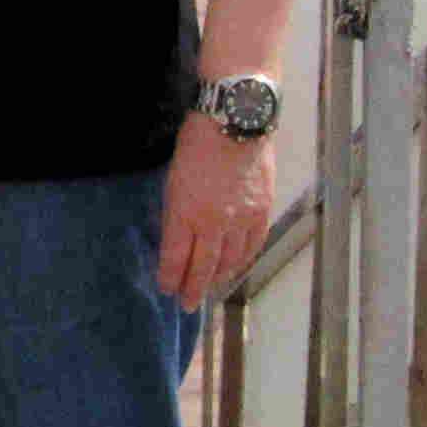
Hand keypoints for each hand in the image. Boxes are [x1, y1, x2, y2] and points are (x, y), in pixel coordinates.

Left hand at [159, 110, 275, 305]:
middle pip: (202, 266)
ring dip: (218, 278)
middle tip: (186, 304)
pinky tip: (235, 268)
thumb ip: (175, 212)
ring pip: (229, 261)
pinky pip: (252, 246)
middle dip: (192, 289)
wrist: (236, 122)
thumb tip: (176, 238)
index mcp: (185, 212)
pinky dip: (242, 261)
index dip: (170, 277)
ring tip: (209, 289)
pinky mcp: (261, 212)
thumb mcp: (173, 179)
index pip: (175, 257)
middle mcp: (213, 222)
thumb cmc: (196, 144)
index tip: (166, 289)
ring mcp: (240, 219)